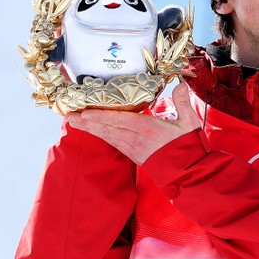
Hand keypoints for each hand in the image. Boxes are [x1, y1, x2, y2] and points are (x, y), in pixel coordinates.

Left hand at [66, 82, 200, 164]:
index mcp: (148, 129)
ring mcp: (134, 149)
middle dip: (87, 122)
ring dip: (91, 129)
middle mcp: (137, 139)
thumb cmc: (188, 147)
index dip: (101, 116)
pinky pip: (115, 143)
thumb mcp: (189, 123)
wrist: (188, 173)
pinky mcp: (135, 156)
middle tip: (69, 116)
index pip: (120, 120)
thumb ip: (183, 102)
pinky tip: (95, 132)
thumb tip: (180, 85)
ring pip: (108, 137)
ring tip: (75, 122)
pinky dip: (102, 136)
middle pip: (108, 129)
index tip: (85, 112)